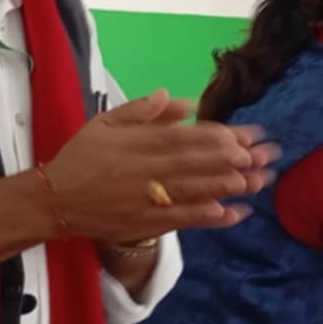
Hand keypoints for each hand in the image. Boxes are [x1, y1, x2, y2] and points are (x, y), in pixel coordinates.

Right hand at [42, 91, 277, 240]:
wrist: (54, 201)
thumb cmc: (82, 157)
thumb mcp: (105, 123)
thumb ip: (142, 111)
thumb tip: (181, 100)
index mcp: (139, 144)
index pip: (186, 138)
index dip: (220, 136)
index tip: (248, 134)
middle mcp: (147, 171)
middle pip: (198, 164)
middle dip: (236, 159)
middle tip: (267, 155)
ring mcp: (149, 200)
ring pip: (196, 191)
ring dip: (231, 186)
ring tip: (261, 180)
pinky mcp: (147, 224)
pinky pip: (184, 221)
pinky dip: (210, 217)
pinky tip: (235, 213)